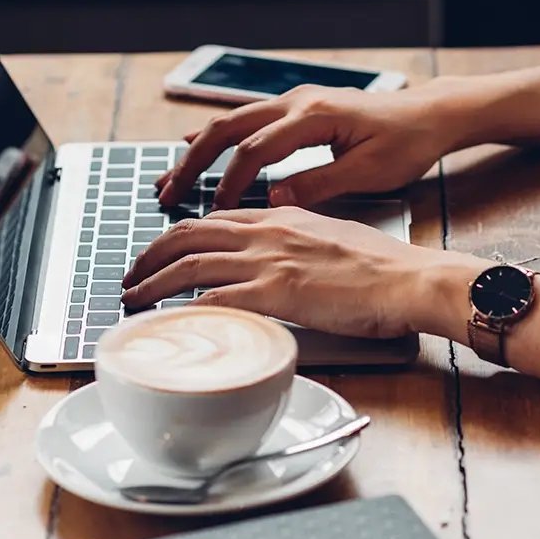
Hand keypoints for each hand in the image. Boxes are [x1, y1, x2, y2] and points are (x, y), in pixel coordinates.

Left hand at [121, 207, 479, 338]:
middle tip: (130, 275)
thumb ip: (297, 242)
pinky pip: (216, 298)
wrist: (408, 278)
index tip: (161, 252)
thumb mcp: (331, 238)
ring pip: (191, 264)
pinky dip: (186, 309)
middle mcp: (267, 233)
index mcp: (281, 217)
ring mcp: (270, 262)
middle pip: (189, 234)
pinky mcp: (277, 293)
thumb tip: (279, 259)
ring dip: (154, 282)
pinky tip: (170, 321)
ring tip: (133, 299)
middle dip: (150, 254)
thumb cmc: (381, 267)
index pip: (214, 219)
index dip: (178, 235)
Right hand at [156, 81, 468, 209]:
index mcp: (313, 116)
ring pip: (232, 122)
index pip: (254, 151)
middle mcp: (297, 102)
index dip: (229, 183)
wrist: (430, 114)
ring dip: (198, 151)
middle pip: (228, 128)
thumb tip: (274, 200)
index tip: (214, 213)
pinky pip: (247, 122)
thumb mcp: (370, 172)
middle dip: (193, 163)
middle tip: (166, 193)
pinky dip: (217, 139)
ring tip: (169, 179)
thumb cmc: (407, 143)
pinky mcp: (298, 109)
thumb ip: (319, 184)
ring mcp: (295, 101)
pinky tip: (193, 149)